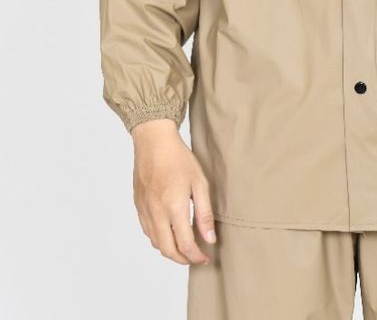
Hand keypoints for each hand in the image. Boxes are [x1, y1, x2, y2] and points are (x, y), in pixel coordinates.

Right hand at [131, 119, 215, 264]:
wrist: (154, 143)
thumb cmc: (179, 159)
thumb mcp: (200, 183)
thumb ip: (205, 213)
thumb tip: (210, 238)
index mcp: (174, 207)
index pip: (185, 244)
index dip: (196, 256)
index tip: (206, 258)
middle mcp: (156, 213)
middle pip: (168, 250)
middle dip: (183, 259)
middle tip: (196, 258)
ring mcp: (145, 211)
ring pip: (156, 243)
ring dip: (170, 251)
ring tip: (186, 247)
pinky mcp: (138, 206)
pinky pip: (148, 231)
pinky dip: (159, 239)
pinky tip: (170, 233)